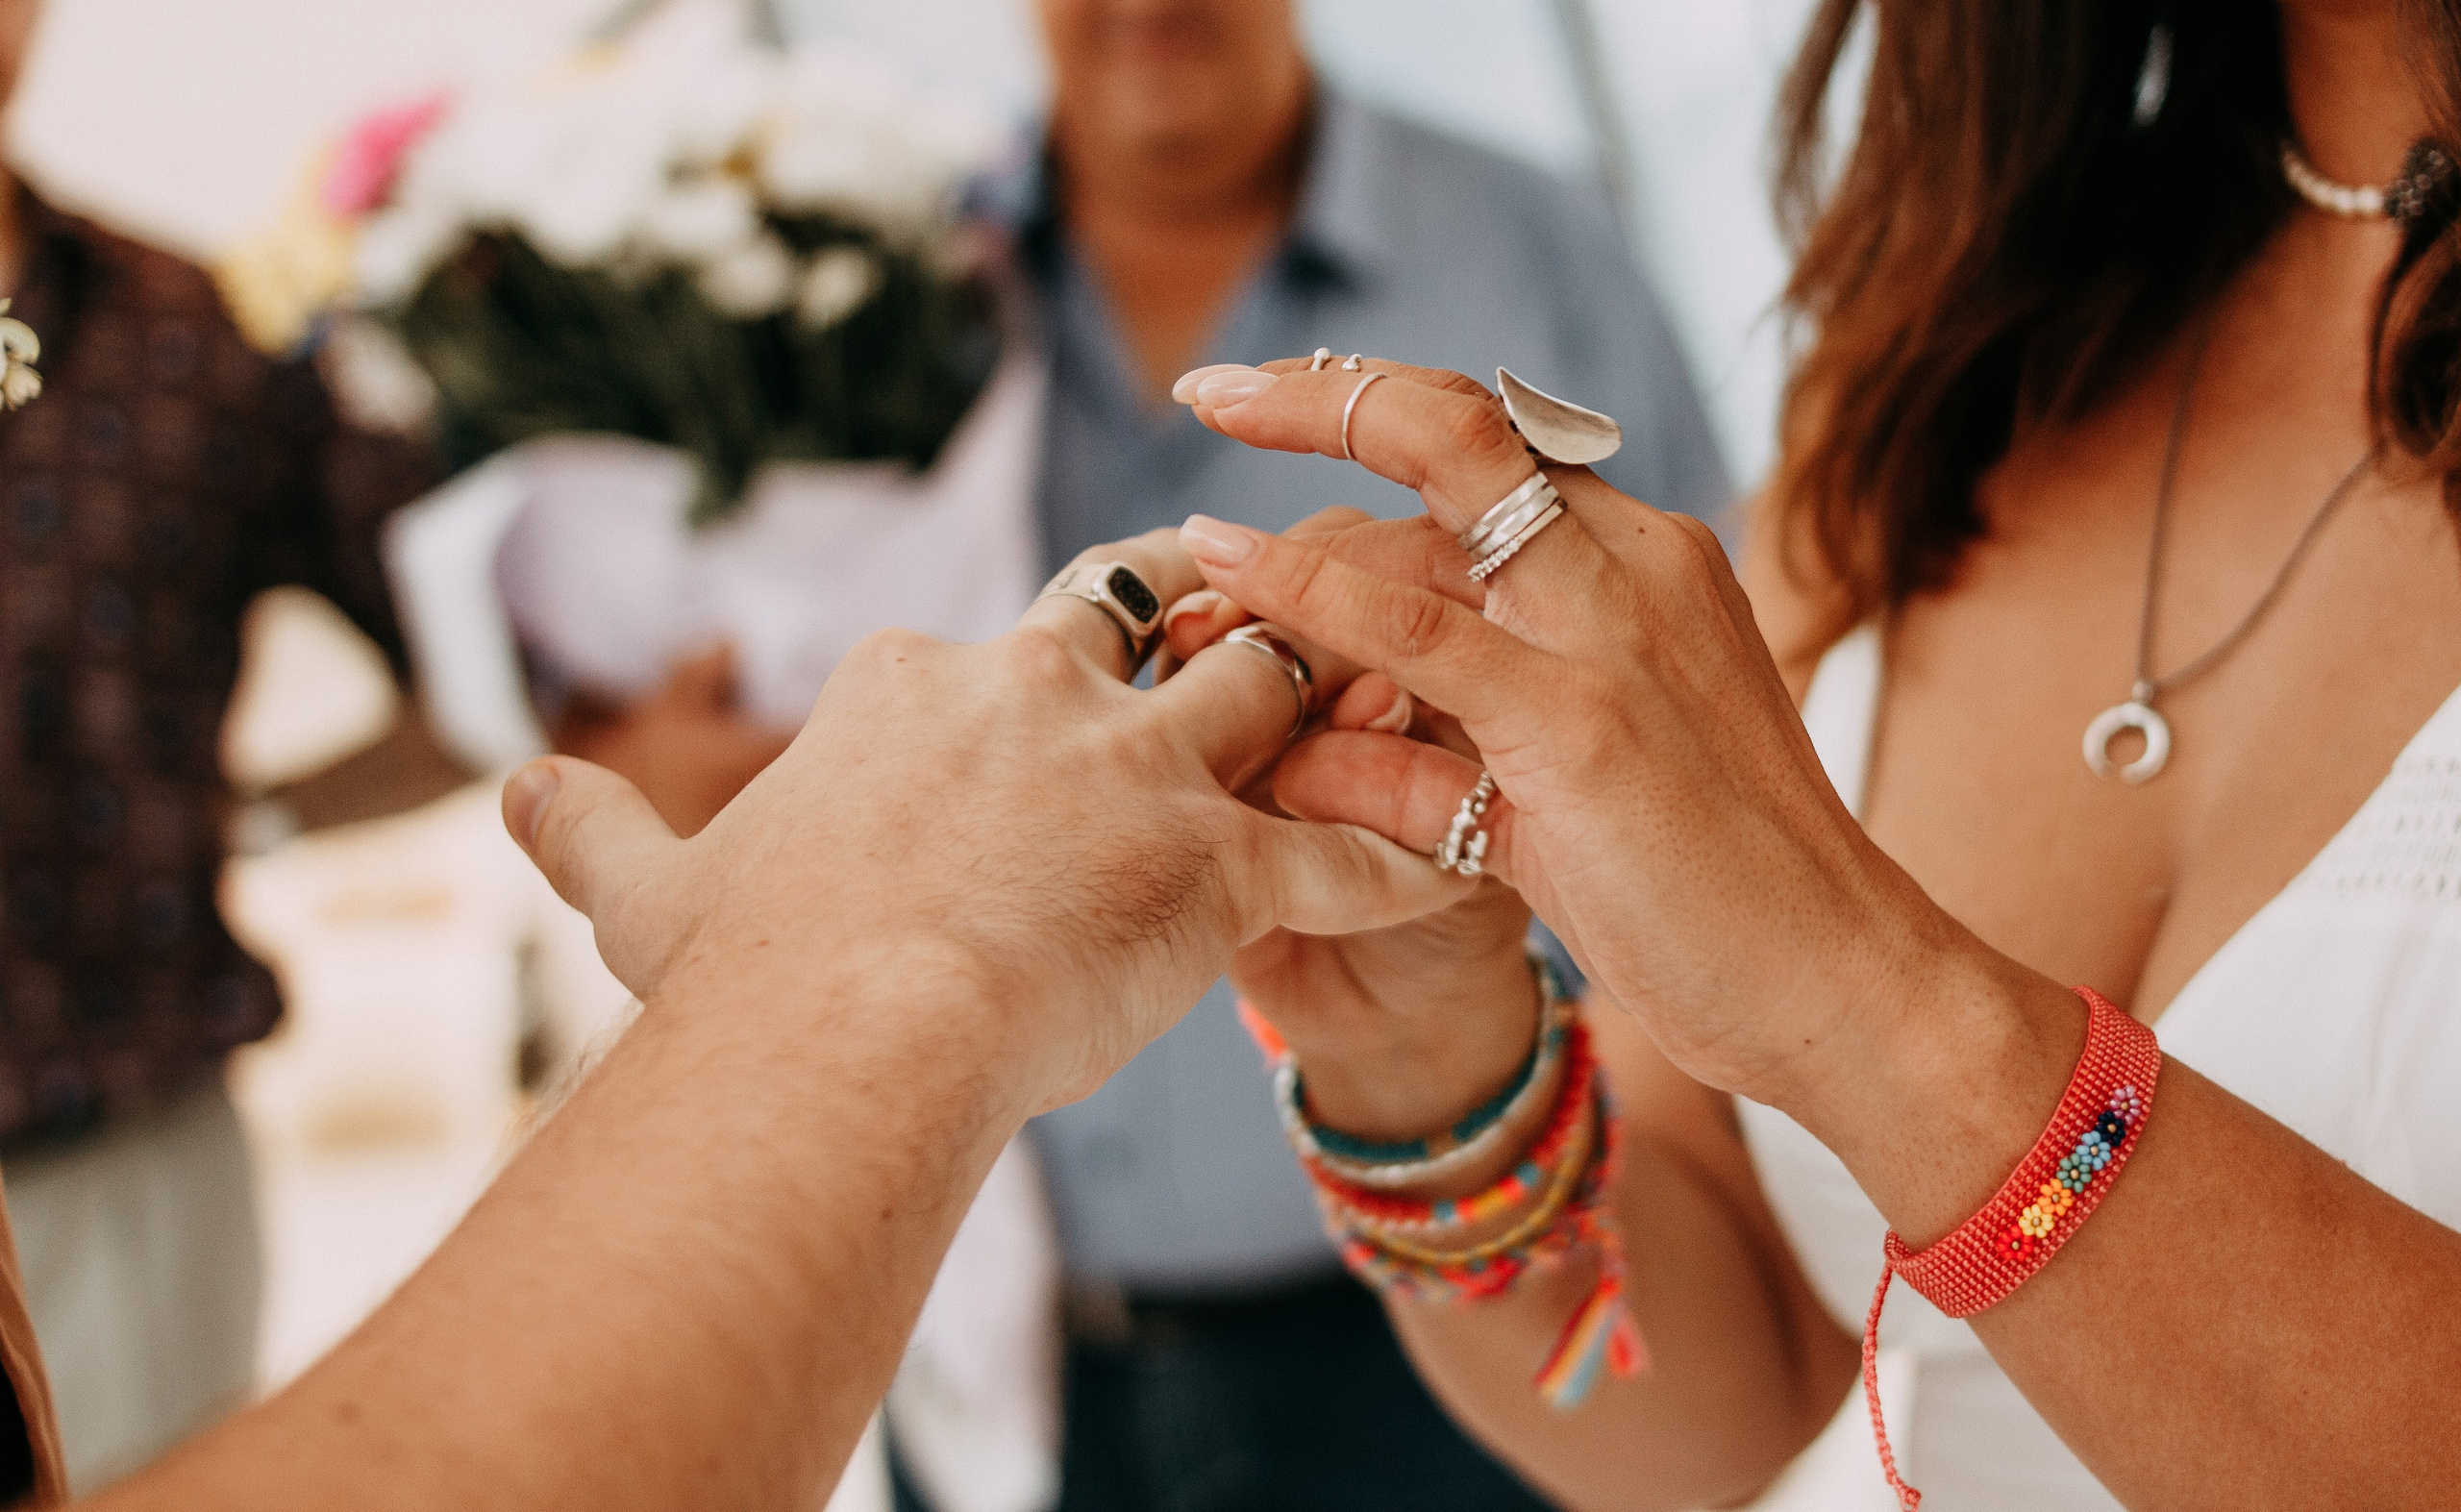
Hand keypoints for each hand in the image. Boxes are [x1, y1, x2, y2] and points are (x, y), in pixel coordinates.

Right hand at [502, 529, 1473, 1113]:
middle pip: (1150, 606)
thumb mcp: (642, 893)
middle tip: (1258, 620)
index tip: (1065, 697)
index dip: (1048, 664)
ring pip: (1272, 684)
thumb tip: (503, 790)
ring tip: (1388, 692)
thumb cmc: (738, 979)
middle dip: (1210, 602)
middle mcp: (1036, 694)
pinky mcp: (1215, 869)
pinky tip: (1476, 854)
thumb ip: (586, 826)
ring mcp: (1137, 773)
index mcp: (912, 686)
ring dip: (1331, 686)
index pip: (1001, 636)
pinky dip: (1418, 850)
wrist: (831, 1039)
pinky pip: (1353, 850)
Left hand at [1171, 359, 2022, 1116]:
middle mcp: (1638, 566)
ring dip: (1292, 497)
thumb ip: (1429, 764)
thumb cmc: (1714, 905)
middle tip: (1208, 389)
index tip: (1278, 412)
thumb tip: (1299, 750)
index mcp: (1649, 568)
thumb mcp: (1552, 811)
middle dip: (1327, 390)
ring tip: (1180, 544)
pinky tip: (1222, 563)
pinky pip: (1414, 629)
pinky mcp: (1582, 720)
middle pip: (1462, 426)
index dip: (1379, 420)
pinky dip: (1305, 589)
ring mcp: (1614, 633)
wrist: (1848, 988)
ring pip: (1432, 503)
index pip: (1498, 453)